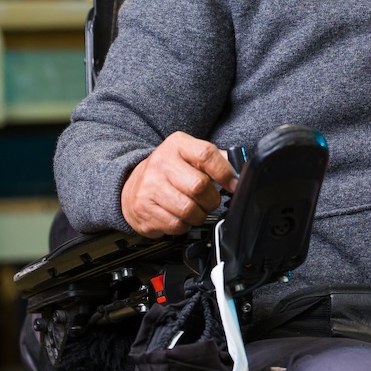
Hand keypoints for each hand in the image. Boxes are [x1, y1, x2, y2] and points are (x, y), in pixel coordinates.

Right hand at [120, 132, 236, 235]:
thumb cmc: (168, 171)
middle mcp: (161, 163)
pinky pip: (176, 225)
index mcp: (177, 145)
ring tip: (195, 209)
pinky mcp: (144, 209)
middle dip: (212, 199)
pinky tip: (179, 216)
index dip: (225, 172)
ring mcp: (150, 187)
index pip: (206, 155)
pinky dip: (184, 225)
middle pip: (199, 186)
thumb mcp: (189, 155)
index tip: (233, 184)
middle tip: (210, 200)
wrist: (131, 186)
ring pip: (188, 209)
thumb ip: (215, 160)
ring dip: (199, 215)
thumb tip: (239, 172)